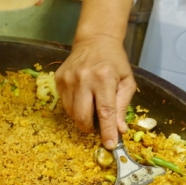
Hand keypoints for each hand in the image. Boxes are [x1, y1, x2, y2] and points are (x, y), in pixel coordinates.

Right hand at [55, 35, 134, 149]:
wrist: (95, 40)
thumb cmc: (114, 62)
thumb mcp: (127, 81)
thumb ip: (122, 106)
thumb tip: (119, 129)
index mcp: (104, 77)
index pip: (105, 111)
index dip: (107, 131)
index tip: (109, 145)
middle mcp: (84, 78)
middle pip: (82, 115)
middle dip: (89, 127)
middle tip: (96, 127)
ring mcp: (68, 78)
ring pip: (71, 112)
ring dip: (81, 118)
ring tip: (90, 109)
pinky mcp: (59, 79)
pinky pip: (65, 103)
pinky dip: (74, 107)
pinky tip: (82, 98)